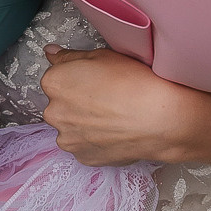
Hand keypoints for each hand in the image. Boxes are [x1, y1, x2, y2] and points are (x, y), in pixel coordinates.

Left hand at [40, 46, 200, 165]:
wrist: (160, 118)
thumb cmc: (133, 82)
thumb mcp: (101, 55)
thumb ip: (69, 56)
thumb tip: (51, 52)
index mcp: (54, 83)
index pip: (56, 78)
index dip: (77, 79)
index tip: (95, 81)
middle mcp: (54, 112)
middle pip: (61, 104)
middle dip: (77, 102)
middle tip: (106, 100)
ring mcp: (68, 138)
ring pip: (71, 127)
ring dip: (84, 123)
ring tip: (112, 118)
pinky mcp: (84, 158)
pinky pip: (84, 146)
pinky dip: (95, 141)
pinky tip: (114, 132)